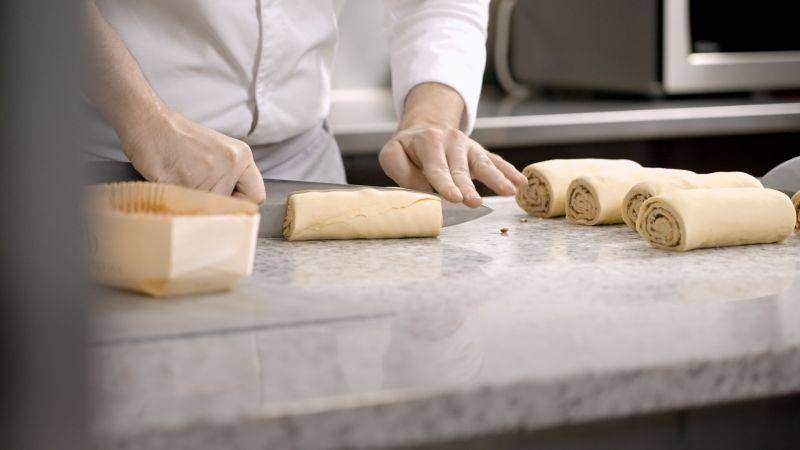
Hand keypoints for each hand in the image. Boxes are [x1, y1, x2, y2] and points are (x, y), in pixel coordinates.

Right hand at [83, 2, 264, 203]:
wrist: (149, 122)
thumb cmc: (181, 139)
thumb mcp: (220, 152)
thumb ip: (232, 177)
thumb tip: (237, 211)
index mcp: (242, 156)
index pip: (257, 196)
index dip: (240, 203)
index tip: (226, 201)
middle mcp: (229, 164)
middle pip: (229, 207)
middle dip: (213, 202)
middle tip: (196, 184)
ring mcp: (206, 174)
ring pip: (207, 209)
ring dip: (193, 201)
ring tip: (180, 179)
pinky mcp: (182, 183)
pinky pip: (186, 206)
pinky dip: (177, 200)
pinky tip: (170, 181)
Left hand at [379, 125, 526, 207]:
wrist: (424, 128)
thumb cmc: (407, 149)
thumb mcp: (393, 155)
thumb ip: (403, 172)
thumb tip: (424, 191)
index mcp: (428, 142)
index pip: (437, 168)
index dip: (445, 184)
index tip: (454, 198)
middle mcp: (451, 141)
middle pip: (461, 169)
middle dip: (468, 187)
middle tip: (474, 203)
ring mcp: (469, 146)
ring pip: (484, 164)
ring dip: (496, 179)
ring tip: (509, 192)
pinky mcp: (479, 152)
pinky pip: (497, 161)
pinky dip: (510, 171)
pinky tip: (521, 182)